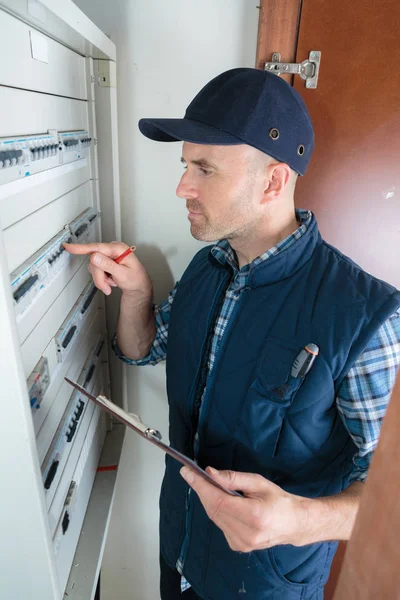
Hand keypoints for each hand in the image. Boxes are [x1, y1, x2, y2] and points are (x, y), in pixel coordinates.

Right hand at [64, 241, 151, 297]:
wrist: (138, 286)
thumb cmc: (135, 280)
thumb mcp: (123, 275)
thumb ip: (108, 266)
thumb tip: (95, 257)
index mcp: (118, 249)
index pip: (97, 247)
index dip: (81, 248)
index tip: (68, 247)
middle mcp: (112, 249)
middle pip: (94, 261)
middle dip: (99, 277)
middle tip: (107, 288)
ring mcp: (107, 255)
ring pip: (93, 267)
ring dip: (101, 279)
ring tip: (112, 284)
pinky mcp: (104, 261)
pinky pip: (95, 270)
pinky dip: (102, 279)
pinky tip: (111, 280)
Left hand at [180, 467, 308, 551]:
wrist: (294, 524)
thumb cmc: (278, 500)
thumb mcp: (258, 482)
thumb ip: (233, 478)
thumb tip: (209, 473)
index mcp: (254, 516)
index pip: (218, 501)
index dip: (200, 486)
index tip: (187, 472)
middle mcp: (246, 534)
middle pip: (213, 509)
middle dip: (200, 490)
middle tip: (190, 474)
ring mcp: (241, 544)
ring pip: (214, 517)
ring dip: (207, 499)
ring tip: (204, 484)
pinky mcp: (238, 546)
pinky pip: (220, 524)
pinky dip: (216, 510)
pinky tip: (219, 500)